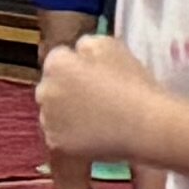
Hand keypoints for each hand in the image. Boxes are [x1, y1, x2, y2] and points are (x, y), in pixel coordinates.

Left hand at [42, 35, 167, 174]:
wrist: (144, 125)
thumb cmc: (130, 81)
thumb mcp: (110, 45)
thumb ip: (85, 45)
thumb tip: (76, 52)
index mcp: (56, 64)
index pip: (58, 59)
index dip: (76, 65)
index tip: (93, 74)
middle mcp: (44, 90)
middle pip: (51, 86)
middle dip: (66, 88)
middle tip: (94, 96)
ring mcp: (48, 119)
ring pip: (53, 111)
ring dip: (66, 111)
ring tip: (95, 117)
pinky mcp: (56, 143)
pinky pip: (58, 134)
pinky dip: (70, 134)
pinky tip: (92, 133)